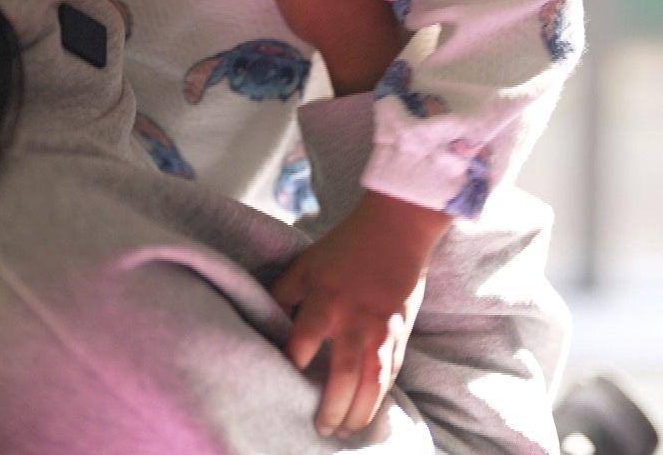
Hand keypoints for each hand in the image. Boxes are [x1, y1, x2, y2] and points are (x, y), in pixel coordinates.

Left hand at [271, 192, 450, 435]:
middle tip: (320, 429)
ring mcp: (382, 331)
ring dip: (359, 412)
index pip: (303, 342)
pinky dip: (380, 398)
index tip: (281, 385)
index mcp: (326, 300)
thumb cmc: (347, 247)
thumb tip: (261, 321)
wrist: (398, 231)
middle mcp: (355, 320)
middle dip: (331, 408)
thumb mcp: (306, 264)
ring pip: (373, 383)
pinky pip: (391, 374)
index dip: (291, 367)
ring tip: (345, 431)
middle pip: (343, 375)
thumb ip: (283, 293)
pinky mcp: (401, 335)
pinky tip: (368, 413)